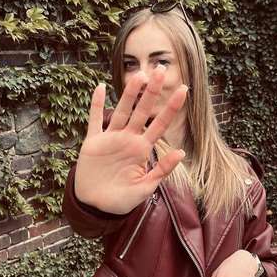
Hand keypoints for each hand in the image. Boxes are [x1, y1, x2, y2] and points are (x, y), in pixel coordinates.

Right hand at [74, 68, 188, 214]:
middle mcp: (128, 140)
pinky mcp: (93, 142)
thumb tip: (181, 152)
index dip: (171, 107)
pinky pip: (94, 120)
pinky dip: (96, 104)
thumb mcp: (145, 188)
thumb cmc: (122, 200)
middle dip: (151, 91)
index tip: (184, 89)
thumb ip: (162, 170)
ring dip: (129, 94)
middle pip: (142, 111)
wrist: (96, 207)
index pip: (160, 124)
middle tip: (160, 69)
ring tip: (138, 75)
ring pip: (121, 111)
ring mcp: (110, 139)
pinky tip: (100, 87)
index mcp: (142, 150)